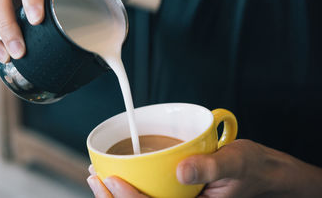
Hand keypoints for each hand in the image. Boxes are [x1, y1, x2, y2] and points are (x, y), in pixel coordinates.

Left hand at [87, 139, 321, 196]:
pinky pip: (150, 195)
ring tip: (97, 178)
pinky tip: (118, 176)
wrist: (261, 172)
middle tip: (94, 178)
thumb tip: (181, 170)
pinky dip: (130, 188)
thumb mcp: (234, 162)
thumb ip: (210, 167)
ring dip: (116, 195)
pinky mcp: (177, 195)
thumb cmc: (250, 168)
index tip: (111, 179)